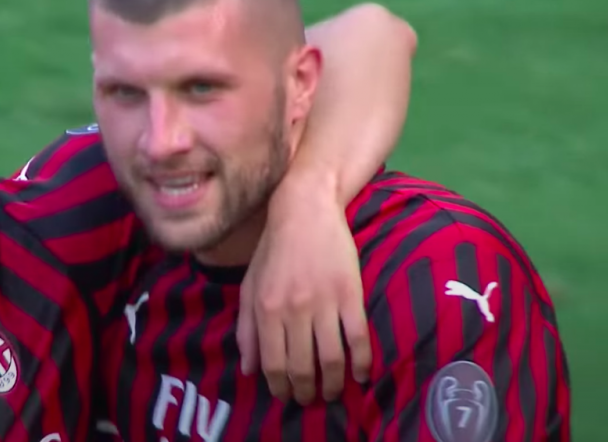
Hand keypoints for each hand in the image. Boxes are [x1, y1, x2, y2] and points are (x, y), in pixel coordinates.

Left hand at [236, 174, 370, 403]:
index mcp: (266, 308)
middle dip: (307, 391)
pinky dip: (362, 363)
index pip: (272, 363)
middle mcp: (293, 309)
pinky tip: (361, 375)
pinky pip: (359, 339)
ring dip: (334, 384)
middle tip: (312, 398)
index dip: (280, 387)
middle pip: (302, 366)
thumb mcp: (249, 286)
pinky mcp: (351, 294)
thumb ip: (245, 328)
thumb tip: (248, 369)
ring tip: (333, 391)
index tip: (287, 396)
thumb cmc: (273, 248)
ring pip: (332, 359)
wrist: (305, 209)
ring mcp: (324, 302)